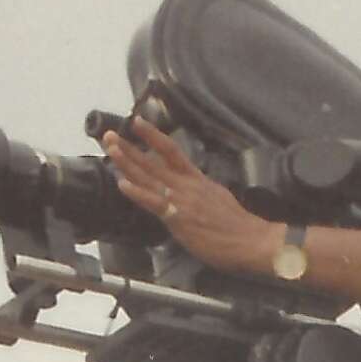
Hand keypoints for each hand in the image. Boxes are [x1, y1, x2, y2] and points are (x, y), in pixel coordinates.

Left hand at [100, 117, 281, 273]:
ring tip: (111, 149)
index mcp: (196, 179)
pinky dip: (138, 193)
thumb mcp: (217, 197)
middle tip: (109, 134)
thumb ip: (199, 191)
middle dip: (130, 147)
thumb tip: (191, 189)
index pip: (171, 152)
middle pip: (154, 161)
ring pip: (150, 177)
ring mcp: (182, 200)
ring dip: (128, 163)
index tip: (137, 122)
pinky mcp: (179, 218)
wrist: (251, 239)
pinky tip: (122, 184)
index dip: (153, 136)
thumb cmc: (237, 225)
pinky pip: (154, 203)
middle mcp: (186, 185)